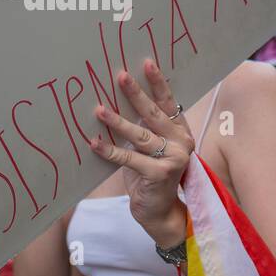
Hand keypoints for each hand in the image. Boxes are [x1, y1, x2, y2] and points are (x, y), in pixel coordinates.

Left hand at [87, 59, 194, 247]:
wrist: (160, 212)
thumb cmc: (151, 177)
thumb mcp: (150, 149)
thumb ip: (143, 129)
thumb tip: (115, 103)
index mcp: (180, 132)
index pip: (168, 103)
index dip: (157, 83)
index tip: (146, 63)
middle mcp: (181, 142)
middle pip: (154, 113)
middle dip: (136, 93)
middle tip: (120, 76)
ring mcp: (173, 158)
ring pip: (140, 135)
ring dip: (117, 121)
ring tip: (98, 110)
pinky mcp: (159, 174)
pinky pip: (129, 158)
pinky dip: (109, 150)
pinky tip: (94, 143)